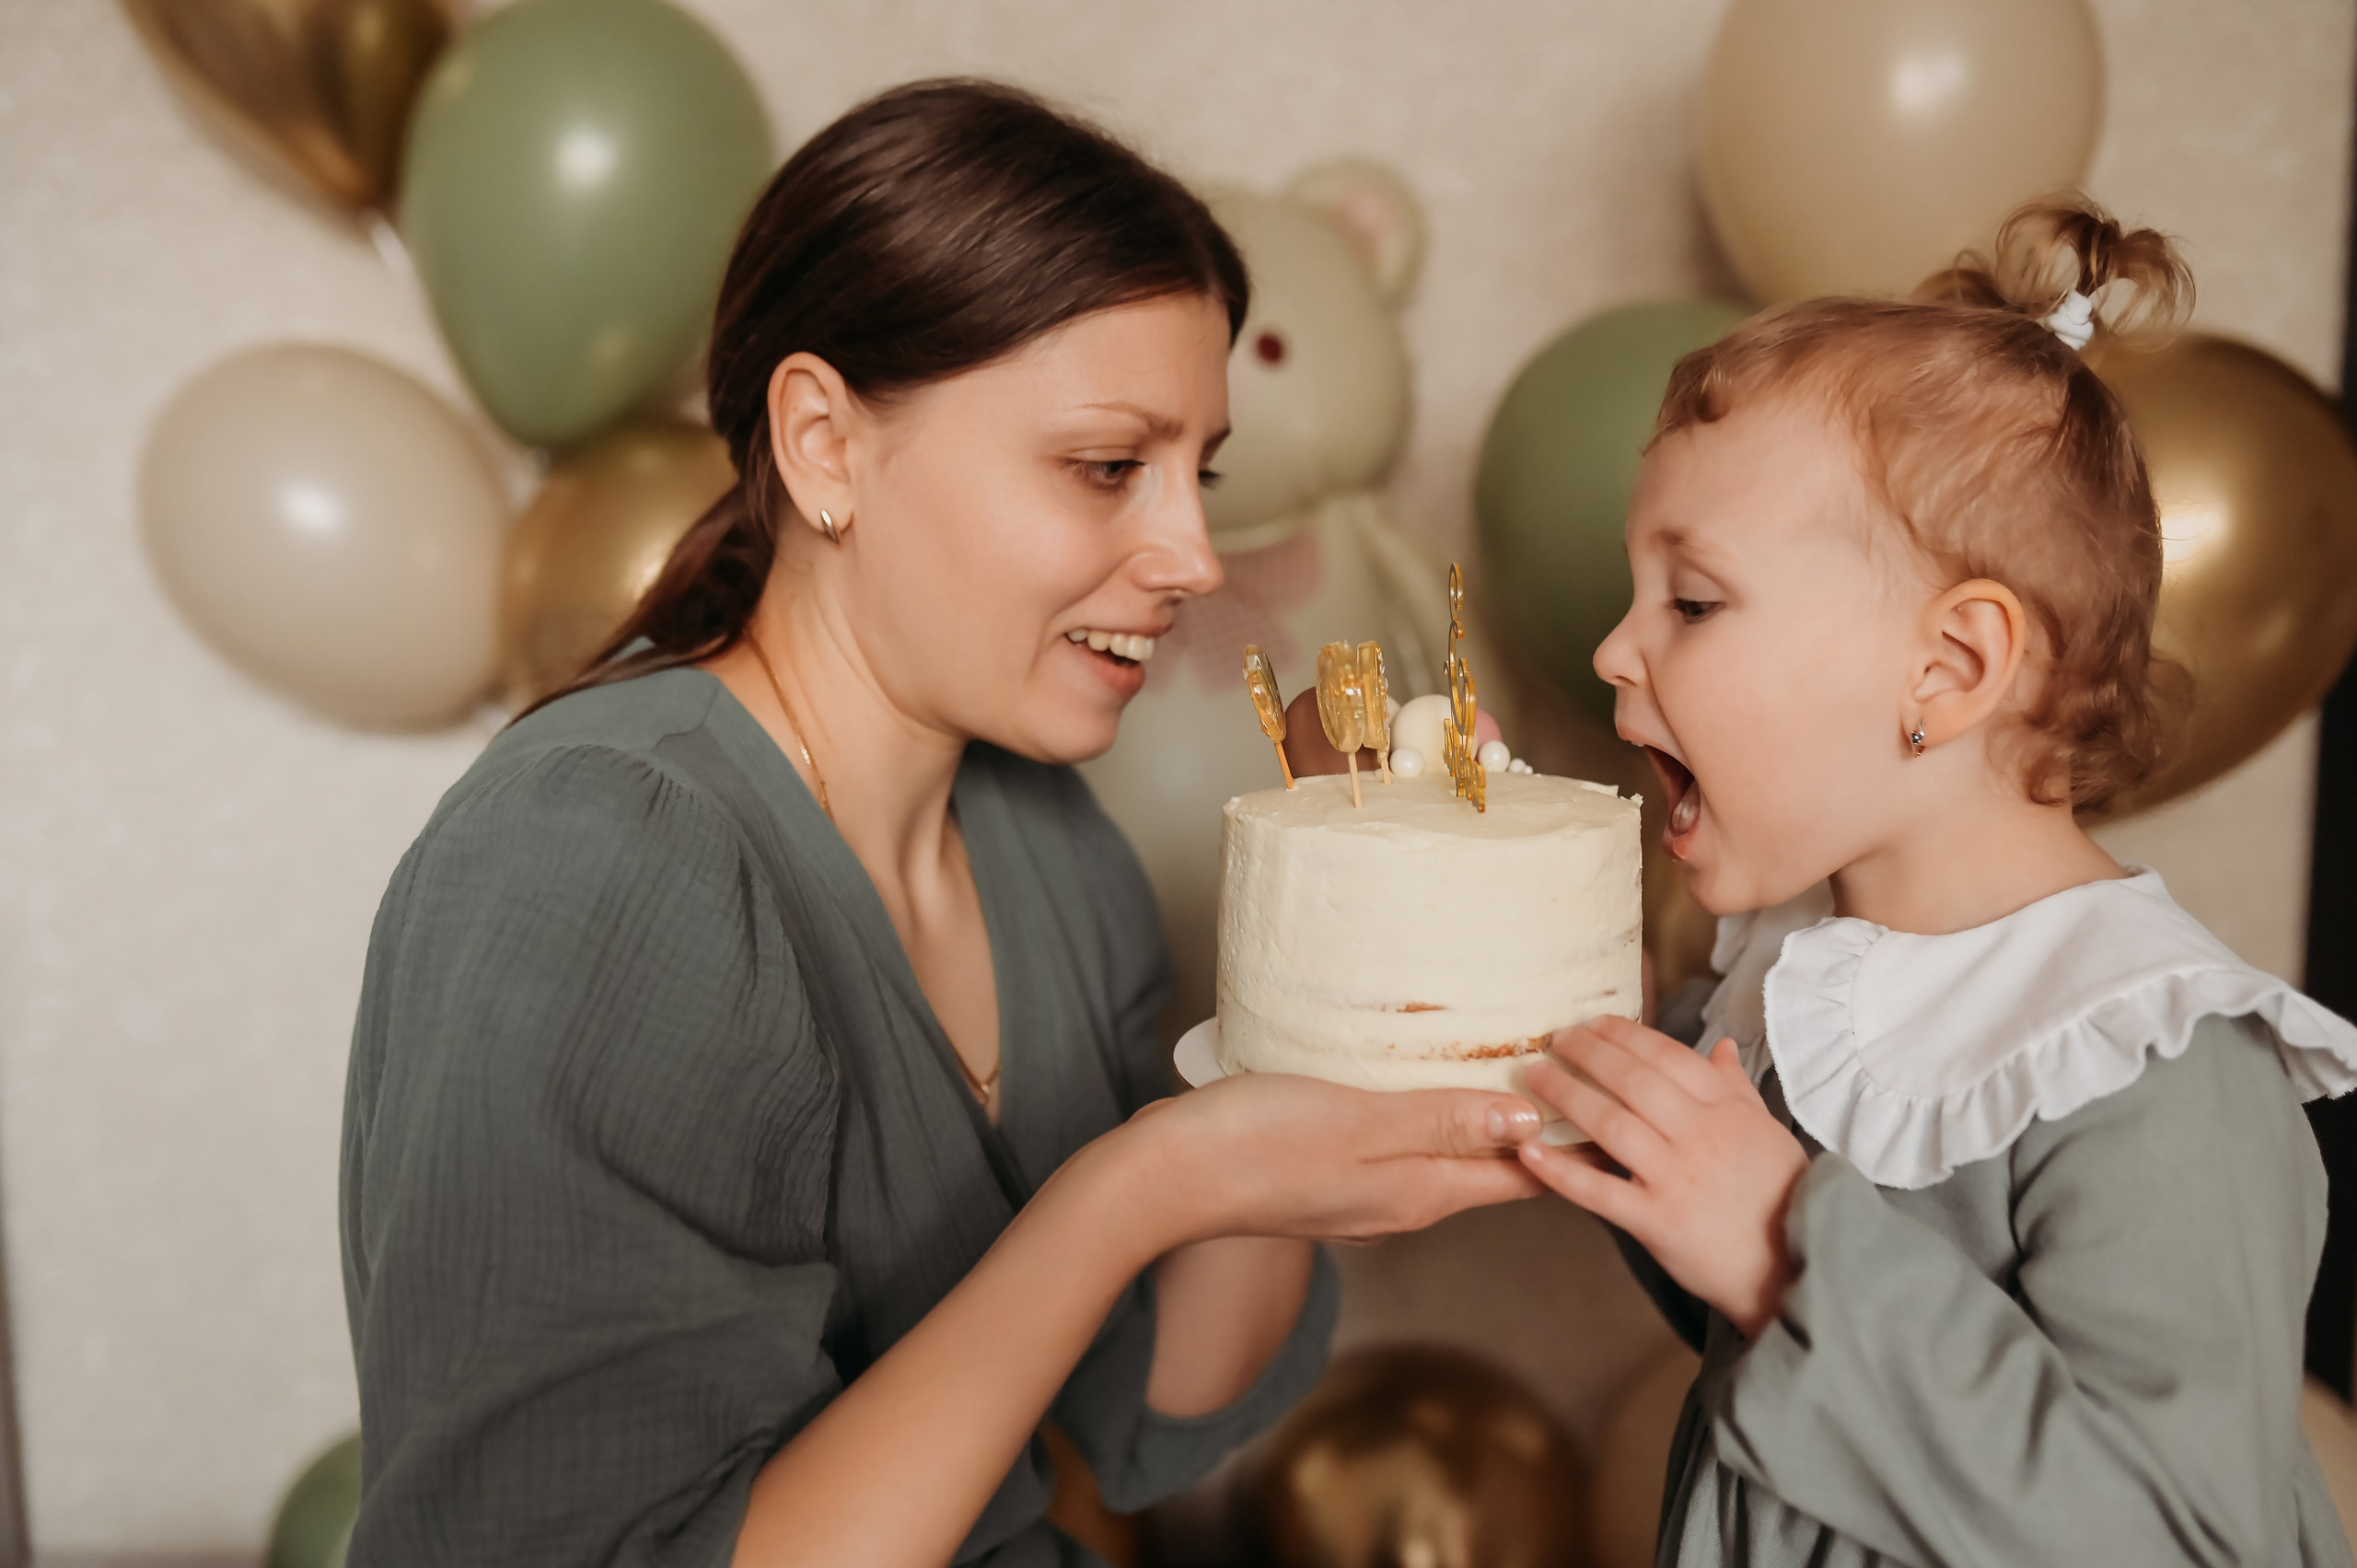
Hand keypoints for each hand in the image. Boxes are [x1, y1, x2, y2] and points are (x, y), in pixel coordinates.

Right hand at [1114, 1073, 1544, 1251]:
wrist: (1164, 1177)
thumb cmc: (1254, 1145)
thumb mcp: (1358, 1120)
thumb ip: (1442, 1118)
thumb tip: (1530, 1120)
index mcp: (1420, 1192)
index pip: (1524, 1174)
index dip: (1572, 1139)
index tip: (1611, 1095)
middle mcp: (1402, 1202)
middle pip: (1491, 1165)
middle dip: (1538, 1121)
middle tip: (1577, 1062)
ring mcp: (1365, 1192)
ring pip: (1446, 1153)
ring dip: (1484, 1113)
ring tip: (1516, 1060)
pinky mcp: (1330, 1171)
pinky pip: (1403, 1143)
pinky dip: (1432, 1112)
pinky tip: (1422, 1076)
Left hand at [1517, 1016, 1807, 1337]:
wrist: (1795, 1268)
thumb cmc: (1780, 1198)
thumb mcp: (1768, 1132)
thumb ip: (1737, 1088)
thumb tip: (1721, 1046)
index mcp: (1727, 1112)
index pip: (1670, 1057)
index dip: (1628, 1035)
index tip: (1595, 1023)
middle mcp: (1701, 1137)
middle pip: (1635, 1081)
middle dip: (1591, 1054)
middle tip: (1556, 1039)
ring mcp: (1677, 1179)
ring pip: (1613, 1125)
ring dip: (1568, 1095)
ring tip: (1535, 1077)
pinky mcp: (1657, 1221)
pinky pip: (1600, 1191)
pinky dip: (1562, 1171)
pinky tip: (1529, 1151)